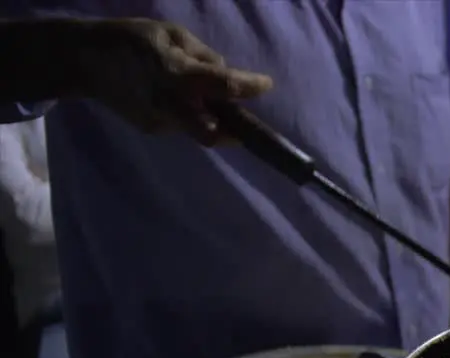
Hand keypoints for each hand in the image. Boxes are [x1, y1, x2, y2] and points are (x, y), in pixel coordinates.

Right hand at [75, 18, 272, 144]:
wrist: (84, 60)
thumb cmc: (132, 39)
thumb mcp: (171, 34)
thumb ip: (202, 55)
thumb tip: (227, 75)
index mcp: (174, 72)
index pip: (221, 84)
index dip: (248, 86)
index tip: (265, 84)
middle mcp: (167, 102)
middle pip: (210, 133)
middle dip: (234, 131)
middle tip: (243, 120)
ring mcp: (158, 120)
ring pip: (201, 128)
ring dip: (213, 119)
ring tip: (208, 101)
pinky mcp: (152, 129)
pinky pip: (185, 124)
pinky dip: (192, 113)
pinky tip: (179, 99)